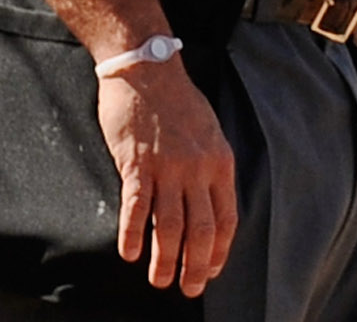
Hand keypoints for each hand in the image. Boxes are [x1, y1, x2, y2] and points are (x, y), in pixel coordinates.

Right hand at [98, 59, 236, 294]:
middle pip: (201, 231)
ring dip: (165, 260)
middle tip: (188, 289)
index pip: (226, 220)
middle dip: (195, 266)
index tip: (210, 271)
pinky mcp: (136, 163)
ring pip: (169, 226)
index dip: (219, 252)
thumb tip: (208, 202)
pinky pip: (136, 207)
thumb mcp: (208, 131)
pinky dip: (132, 234)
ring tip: (159, 281)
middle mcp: (197, 169)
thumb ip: (210, 166)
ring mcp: (167, 167)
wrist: (146, 67)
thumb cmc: (176, 98)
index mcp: (219, 163)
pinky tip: (130, 254)